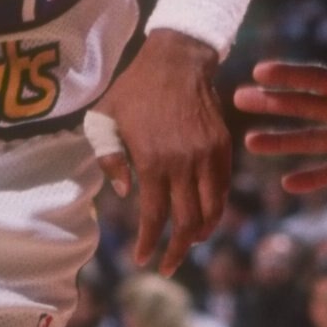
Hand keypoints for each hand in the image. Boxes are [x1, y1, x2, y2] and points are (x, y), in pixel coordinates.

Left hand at [94, 31, 231, 273]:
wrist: (178, 60)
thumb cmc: (134, 89)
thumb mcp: (104, 119)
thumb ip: (108, 158)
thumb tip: (122, 193)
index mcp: (153, 161)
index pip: (155, 216)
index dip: (149, 243)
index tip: (142, 259)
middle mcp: (184, 164)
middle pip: (186, 222)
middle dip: (177, 251)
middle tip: (167, 266)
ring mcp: (208, 156)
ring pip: (211, 210)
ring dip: (200, 234)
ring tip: (188, 246)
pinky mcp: (223, 148)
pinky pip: (223, 189)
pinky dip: (215, 209)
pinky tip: (204, 217)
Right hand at [236, 61, 326, 191]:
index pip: (318, 80)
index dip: (288, 75)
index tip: (258, 71)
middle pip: (304, 107)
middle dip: (272, 104)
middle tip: (237, 99)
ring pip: (311, 140)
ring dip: (283, 141)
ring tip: (250, 141)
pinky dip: (312, 177)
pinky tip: (288, 183)